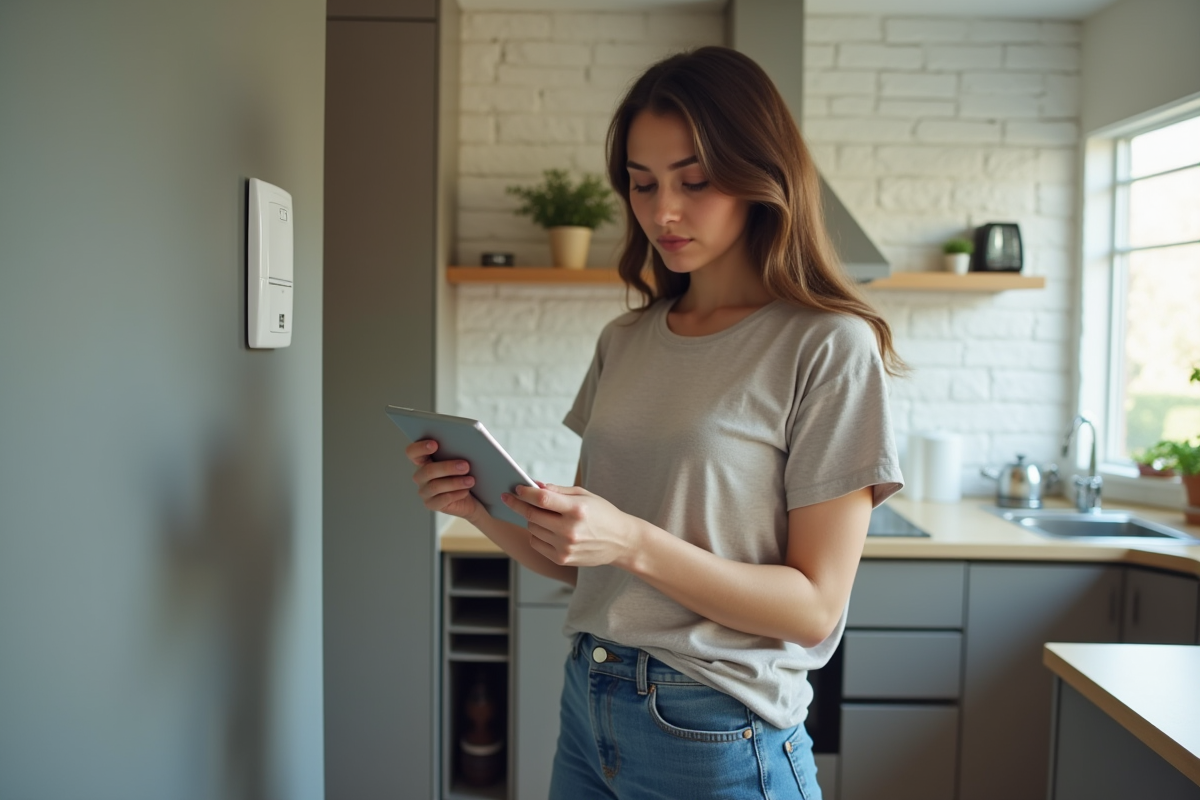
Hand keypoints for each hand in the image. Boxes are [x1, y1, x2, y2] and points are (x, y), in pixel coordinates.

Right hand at [405, 439, 483, 521]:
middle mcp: (421, 476)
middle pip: (428, 470)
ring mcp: (425, 492)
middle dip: (447, 467)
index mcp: (424, 461)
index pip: (413, 452)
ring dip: (455, 482)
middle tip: (465, 466)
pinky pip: (442, 499)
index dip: (420, 448)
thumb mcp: (460, 461)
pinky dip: (456, 494)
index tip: (435, 444)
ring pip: (435, 486)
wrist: (472, 497)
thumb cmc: (464, 475)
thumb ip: (455, 452)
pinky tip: (465, 491)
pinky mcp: (432, 504)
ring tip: (470, 480)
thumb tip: (463, 447)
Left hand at [501, 483, 640, 567]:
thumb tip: (534, 485)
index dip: (525, 492)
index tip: (515, 488)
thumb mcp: (585, 495)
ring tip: (540, 514)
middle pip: (532, 515)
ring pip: (532, 529)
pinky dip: (536, 534)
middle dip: (517, 504)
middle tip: (508, 497)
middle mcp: (570, 530)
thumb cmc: (602, 514)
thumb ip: (558, 490)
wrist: (621, 541)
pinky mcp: (562, 559)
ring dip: (531, 519)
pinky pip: (536, 543)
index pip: (542, 499)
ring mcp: (565, 547)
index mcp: (577, 510)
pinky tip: (545, 529)